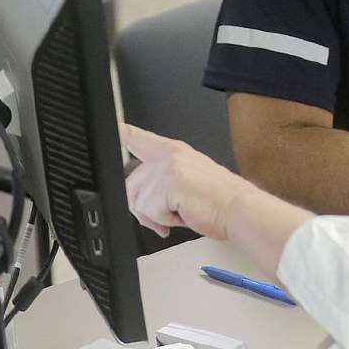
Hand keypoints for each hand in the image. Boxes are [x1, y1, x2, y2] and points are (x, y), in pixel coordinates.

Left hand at [123, 124, 256, 239]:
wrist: (239, 209)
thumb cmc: (220, 200)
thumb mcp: (189, 179)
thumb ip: (162, 180)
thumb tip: (138, 198)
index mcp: (173, 151)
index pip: (137, 137)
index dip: (119, 133)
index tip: (108, 127)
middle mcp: (168, 155)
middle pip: (129, 185)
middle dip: (144, 208)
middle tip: (169, 215)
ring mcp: (166, 168)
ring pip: (137, 201)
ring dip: (155, 217)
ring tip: (180, 214)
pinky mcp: (167, 184)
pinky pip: (148, 212)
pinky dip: (164, 221)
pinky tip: (183, 215)